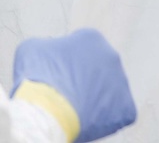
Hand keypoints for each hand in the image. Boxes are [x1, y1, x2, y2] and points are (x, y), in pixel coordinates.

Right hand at [12, 28, 135, 142]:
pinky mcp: (126, 109)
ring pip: (105, 92)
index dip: (65, 64)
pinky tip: (86, 121)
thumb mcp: (32, 48)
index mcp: (92, 38)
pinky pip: (116, 114)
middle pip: (95, 70)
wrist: (47, 111)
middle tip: (65, 95)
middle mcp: (111, 56)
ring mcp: (121, 83)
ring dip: (93, 99)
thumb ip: (46, 46)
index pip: (80, 50)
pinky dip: (103, 119)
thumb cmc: (37, 76)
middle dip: (82, 81)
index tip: (55, 76)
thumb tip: (48, 53)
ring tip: (73, 110)